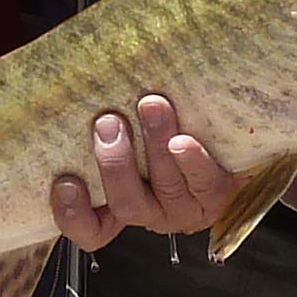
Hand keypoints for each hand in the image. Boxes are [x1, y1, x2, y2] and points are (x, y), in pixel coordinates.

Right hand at [48, 95, 240, 245]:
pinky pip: (204, 184)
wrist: (231, 132)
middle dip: (115, 164)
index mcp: (121, 204)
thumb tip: (68, 68)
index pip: (90, 228)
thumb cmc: (169, 123)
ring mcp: (186, 207)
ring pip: (165, 188)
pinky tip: (185, 140)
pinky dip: (193, 161)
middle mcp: (152, 211)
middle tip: (108, 122)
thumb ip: (102, 114)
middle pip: (125, 204)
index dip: (72, 214)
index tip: (66, 181)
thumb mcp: (129, 126)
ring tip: (151, 106)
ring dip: (154, 146)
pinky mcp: (219, 194)